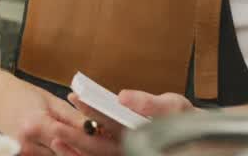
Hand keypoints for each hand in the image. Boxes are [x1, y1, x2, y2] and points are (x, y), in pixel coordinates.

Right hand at [0, 72, 107, 155]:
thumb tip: (96, 127)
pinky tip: (69, 147)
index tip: (107, 139)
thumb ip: (72, 116)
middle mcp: (28, 144)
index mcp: (37, 125)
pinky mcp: (22, 155)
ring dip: (72, 152)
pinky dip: (59, 152)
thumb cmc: (18, 93)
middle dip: (83, 151)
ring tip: (87, 146)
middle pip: (65, 155)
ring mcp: (23, 152)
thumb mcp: (48, 99)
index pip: (71, 140)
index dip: (90, 142)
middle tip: (104, 146)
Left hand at [65, 90, 194, 155]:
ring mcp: (124, 152)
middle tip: (53, 126)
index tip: (75, 97)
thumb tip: (122, 97)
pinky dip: (79, 153)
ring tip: (53, 137)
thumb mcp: (173, 107)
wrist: (194, 140)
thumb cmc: (183, 118)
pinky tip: (65, 146)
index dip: (91, 110)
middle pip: (97, 146)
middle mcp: (129, 148)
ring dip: (73, 148)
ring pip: (94, 155)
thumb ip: (148, 104)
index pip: (110, 123)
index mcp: (140, 134)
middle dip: (74, 135)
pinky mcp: (121, 152)